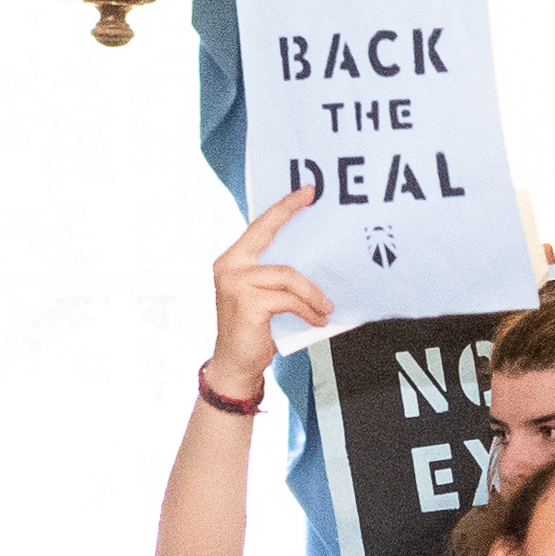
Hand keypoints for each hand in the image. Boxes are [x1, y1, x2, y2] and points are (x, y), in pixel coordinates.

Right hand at [209, 187, 332, 386]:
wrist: (237, 363)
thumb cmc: (255, 330)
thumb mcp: (265, 296)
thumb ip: (277, 277)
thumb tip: (313, 262)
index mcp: (234, 260)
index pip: (259, 227)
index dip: (281, 208)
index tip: (304, 192)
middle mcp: (229, 266)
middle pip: (266, 234)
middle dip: (288, 214)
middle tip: (314, 203)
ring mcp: (236, 283)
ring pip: (287, 275)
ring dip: (312, 294)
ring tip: (325, 308)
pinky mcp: (248, 302)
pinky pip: (288, 299)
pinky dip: (308, 310)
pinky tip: (317, 320)